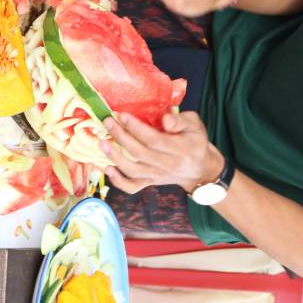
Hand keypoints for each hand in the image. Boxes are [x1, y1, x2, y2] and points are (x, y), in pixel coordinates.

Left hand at [101, 111, 223, 193]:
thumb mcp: (195, 125)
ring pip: (133, 170)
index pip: (154, 140)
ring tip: (102, 142)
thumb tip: (165, 119)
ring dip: (115, 157)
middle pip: (140, 153)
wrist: (200, 169)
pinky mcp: (150, 182)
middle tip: (108, 122)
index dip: (137, 128)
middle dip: (121, 137)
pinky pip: (132, 186)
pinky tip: (106, 168)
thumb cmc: (195, 142)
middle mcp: (168, 165)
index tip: (123, 115)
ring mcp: (157, 176)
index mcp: (180, 149)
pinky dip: (117, 180)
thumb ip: (181, 120)